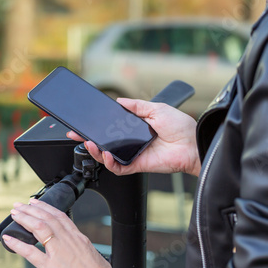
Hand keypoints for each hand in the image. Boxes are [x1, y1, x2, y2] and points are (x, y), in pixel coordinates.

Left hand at [3, 199, 166, 267]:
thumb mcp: (92, 255)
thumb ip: (80, 249)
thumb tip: (74, 249)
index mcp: (78, 238)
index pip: (60, 216)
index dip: (46, 208)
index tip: (37, 203)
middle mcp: (68, 241)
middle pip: (47, 218)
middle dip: (31, 209)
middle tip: (20, 205)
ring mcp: (59, 252)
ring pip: (39, 228)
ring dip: (25, 219)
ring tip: (15, 214)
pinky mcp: (51, 267)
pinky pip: (30, 252)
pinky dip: (18, 244)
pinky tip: (9, 239)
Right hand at [67, 98, 200, 175]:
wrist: (192, 143)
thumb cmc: (180, 126)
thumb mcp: (156, 108)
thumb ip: (136, 105)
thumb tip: (119, 100)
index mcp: (136, 127)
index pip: (111, 127)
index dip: (97, 125)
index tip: (84, 121)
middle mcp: (132, 141)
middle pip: (105, 142)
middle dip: (88, 138)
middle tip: (75, 133)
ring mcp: (134, 154)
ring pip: (108, 156)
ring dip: (95, 150)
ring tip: (89, 143)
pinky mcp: (137, 165)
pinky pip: (118, 167)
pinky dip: (109, 162)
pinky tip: (105, 153)